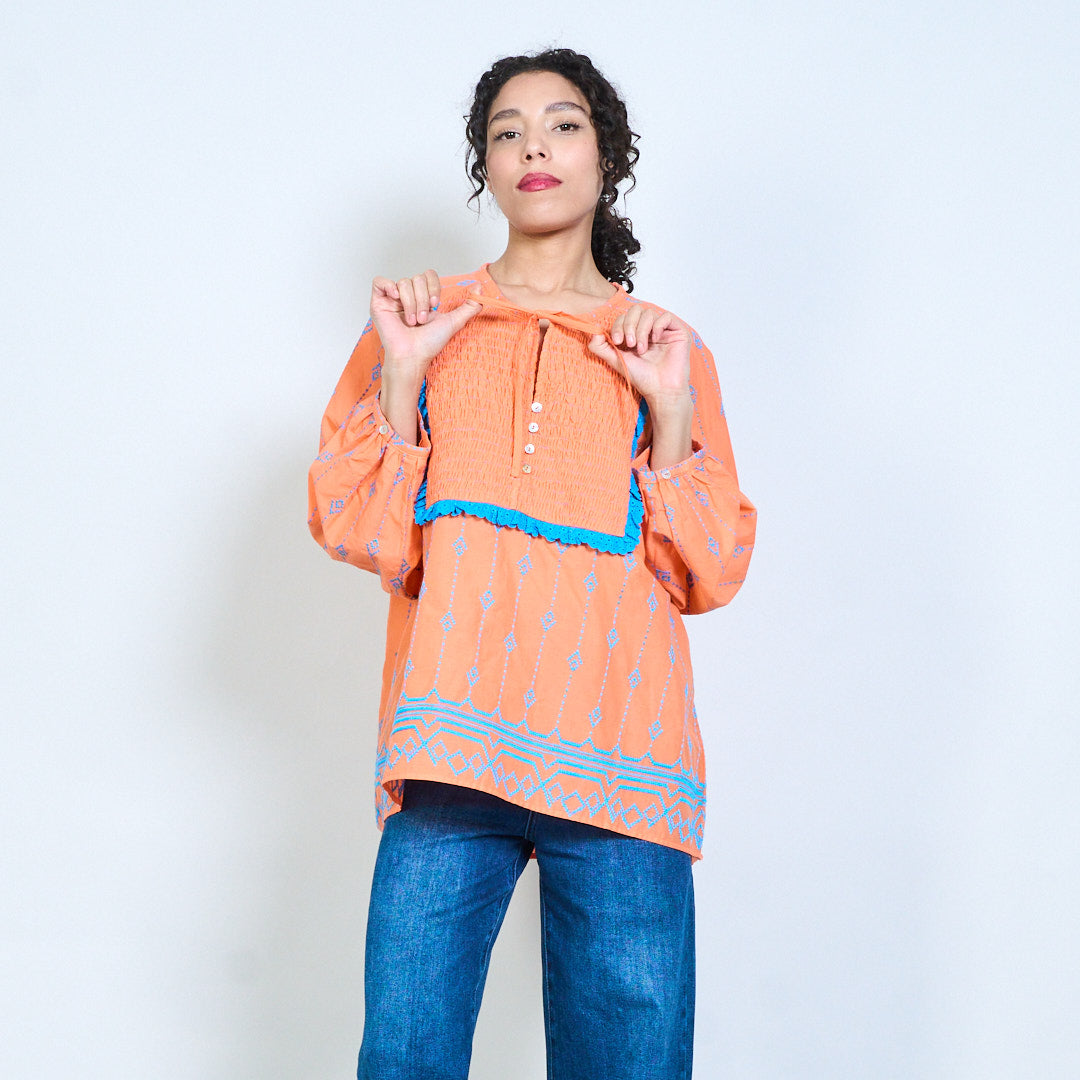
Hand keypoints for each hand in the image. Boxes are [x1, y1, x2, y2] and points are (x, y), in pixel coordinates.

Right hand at [371, 270, 481, 389]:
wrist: (413, 356)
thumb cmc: (429, 343)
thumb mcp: (454, 321)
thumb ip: (470, 306)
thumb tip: (480, 288)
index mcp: (423, 297)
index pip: (428, 275)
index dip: (433, 287)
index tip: (436, 305)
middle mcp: (407, 296)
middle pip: (416, 278)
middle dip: (423, 300)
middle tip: (422, 320)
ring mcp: (392, 299)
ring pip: (403, 282)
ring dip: (411, 303)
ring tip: (411, 321)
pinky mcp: (378, 302)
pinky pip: (380, 281)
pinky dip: (389, 286)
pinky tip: (395, 298)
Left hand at [587, 304, 691, 409]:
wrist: (661, 390)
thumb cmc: (643, 378)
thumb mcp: (616, 361)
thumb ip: (601, 347)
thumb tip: (593, 332)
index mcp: (635, 334)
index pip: (624, 317)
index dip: (618, 325)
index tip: (617, 341)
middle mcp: (649, 330)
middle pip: (636, 310)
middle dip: (629, 325)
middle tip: (629, 344)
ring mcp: (663, 330)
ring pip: (649, 313)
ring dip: (641, 331)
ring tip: (642, 349)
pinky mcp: (678, 331)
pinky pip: (666, 316)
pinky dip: (658, 326)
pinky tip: (656, 340)